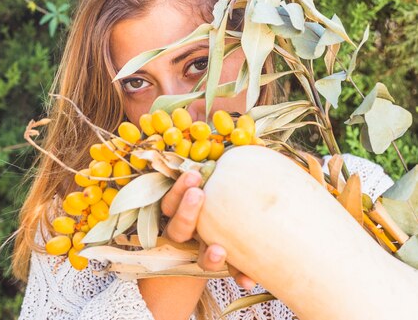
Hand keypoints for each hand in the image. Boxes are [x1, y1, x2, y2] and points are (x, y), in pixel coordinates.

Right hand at [161, 170, 256, 289]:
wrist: (239, 237)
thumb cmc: (229, 201)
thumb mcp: (223, 185)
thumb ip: (229, 172)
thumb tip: (250, 143)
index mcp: (186, 211)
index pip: (172, 201)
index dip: (179, 189)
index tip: (194, 174)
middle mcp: (190, 234)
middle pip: (179, 228)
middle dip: (186, 211)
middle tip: (198, 194)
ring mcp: (204, 253)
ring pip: (199, 258)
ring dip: (208, 255)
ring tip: (220, 251)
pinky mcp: (224, 268)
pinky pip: (227, 275)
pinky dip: (238, 276)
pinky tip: (248, 280)